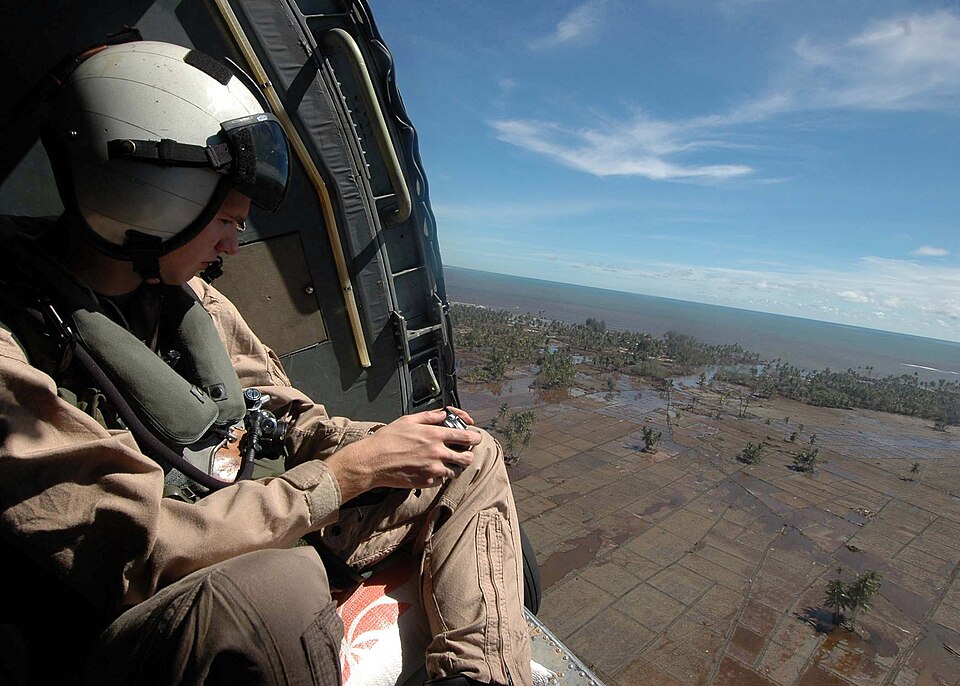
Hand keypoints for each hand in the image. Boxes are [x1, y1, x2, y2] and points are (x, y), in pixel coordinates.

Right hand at [324, 408, 479, 500]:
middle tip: (464, 452)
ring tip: (447, 462)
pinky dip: (440, 476)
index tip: (476, 438)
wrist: (372, 462)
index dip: (475, 437)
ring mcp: (433, 470)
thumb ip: (430, 417)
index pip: (466, 437)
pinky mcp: (426, 483)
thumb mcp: (408, 420)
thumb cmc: (387, 440)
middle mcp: (437, 453)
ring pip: (456, 471)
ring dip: (455, 466)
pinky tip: (431, 470)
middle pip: (467, 457)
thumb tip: (445, 415)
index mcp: (435, 435)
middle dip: (468, 454)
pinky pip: (442, 481)